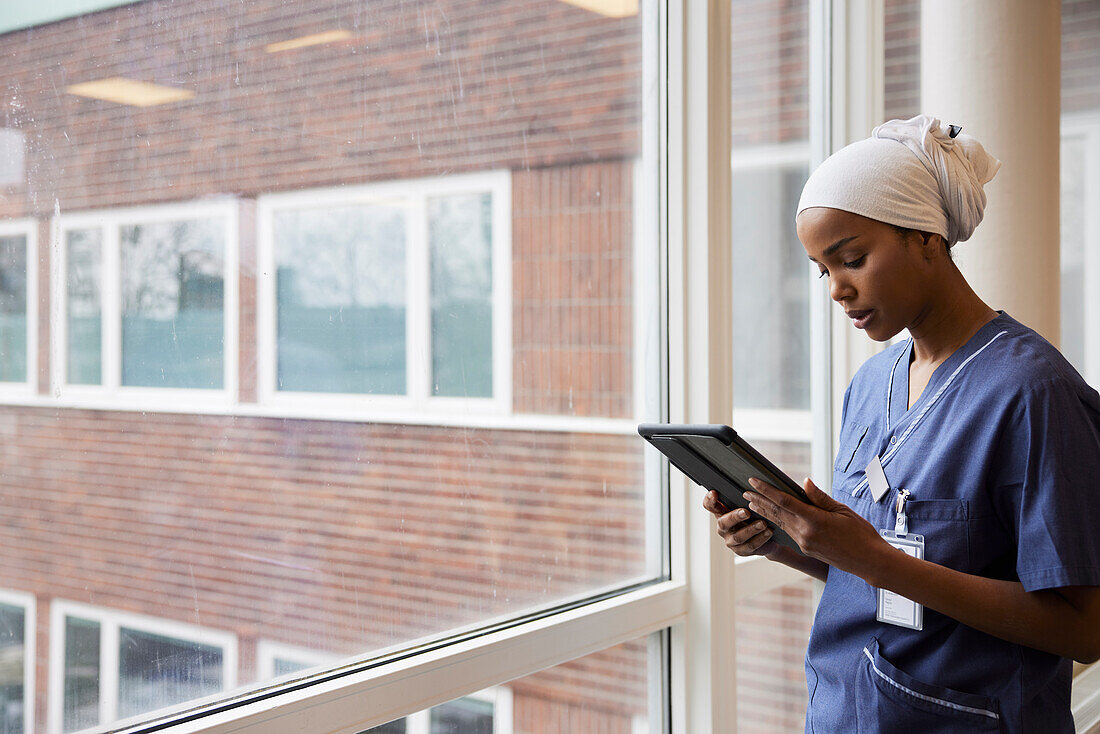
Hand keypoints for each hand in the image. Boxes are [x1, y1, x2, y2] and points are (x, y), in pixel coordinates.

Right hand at [703, 490, 778, 558]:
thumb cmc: (755, 515)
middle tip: (746, 512)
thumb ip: (745, 497)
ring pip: (738, 536)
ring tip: (763, 523)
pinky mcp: (741, 551)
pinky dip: (761, 538)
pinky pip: (750, 546)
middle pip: (723, 523)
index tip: (714, 493)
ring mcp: (731, 540)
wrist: (767, 536)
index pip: (709, 506)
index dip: (709, 500)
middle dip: (735, 517)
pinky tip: (769, 531)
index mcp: (721, 513)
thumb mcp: (748, 504)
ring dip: (751, 529)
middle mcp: (723, 527)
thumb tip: (752, 481)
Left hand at [743, 476, 886, 578]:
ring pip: (780, 523)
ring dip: (765, 512)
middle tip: (745, 490)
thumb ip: (820, 497)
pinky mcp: (806, 549)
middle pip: (776, 512)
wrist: (868, 560)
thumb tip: (804, 482)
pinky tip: (771, 516)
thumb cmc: (860, 533)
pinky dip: (778, 522)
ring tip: (752, 502)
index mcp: (814, 520)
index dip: (766, 490)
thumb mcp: (842, 510)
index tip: (753, 481)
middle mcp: (805, 533)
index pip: (784, 501)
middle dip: (759, 500)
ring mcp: (804, 543)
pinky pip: (788, 532)